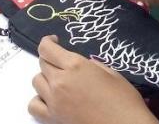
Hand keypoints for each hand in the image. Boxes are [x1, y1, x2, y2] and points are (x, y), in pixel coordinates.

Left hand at [29, 36, 157, 123]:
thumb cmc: (125, 101)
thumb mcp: (112, 74)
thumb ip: (93, 65)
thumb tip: (83, 64)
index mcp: (75, 66)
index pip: (47, 48)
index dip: (48, 42)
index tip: (55, 41)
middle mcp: (60, 81)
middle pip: (42, 63)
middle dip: (51, 59)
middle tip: (63, 64)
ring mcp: (54, 102)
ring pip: (36, 81)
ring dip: (46, 78)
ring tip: (59, 81)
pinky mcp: (52, 119)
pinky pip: (34, 105)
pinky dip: (39, 99)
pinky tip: (51, 99)